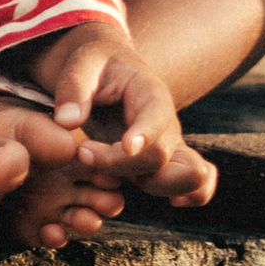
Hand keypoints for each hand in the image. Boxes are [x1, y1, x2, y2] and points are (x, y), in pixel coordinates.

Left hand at [27, 23, 216, 205]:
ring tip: (103, 174)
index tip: (125, 146)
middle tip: (83, 152)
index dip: (144, 135)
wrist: (110, 71)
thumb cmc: (96, 65)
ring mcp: (169, 146)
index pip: (157, 117)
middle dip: (122, 166)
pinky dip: (190, 196)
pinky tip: (168, 201)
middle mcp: (167, 123)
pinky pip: (197, 186)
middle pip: (163, 157)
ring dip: (148, 185)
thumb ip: (73, 88)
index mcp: (150, 93)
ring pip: (188, 177)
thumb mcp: (81, 64)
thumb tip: (67, 121)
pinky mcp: (162, 165)